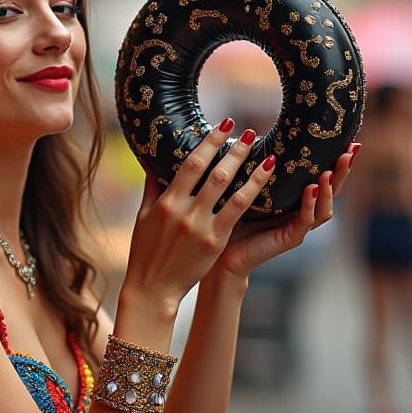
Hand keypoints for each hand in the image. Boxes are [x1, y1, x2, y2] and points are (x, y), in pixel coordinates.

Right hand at [123, 120, 277, 307]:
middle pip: (214, 173)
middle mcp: (184, 211)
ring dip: (250, 169)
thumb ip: (152, 187)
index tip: (224, 124)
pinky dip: (253, 193)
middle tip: (249, 132)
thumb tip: (151, 160)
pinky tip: (265, 181)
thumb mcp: (144, 216)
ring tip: (267, 154)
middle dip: (234, 150)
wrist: (153, 287)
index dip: (209, 142)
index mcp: (167, 201)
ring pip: (230, 190)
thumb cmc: (146, 251)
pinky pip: (237, 212)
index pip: (192, 164)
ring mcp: (201, 227)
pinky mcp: (215, 241)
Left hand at [212, 142, 358, 279]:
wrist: (222, 252)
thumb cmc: (233, 216)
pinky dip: (309, 205)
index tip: (349, 140)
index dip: (336, 161)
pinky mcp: (288, 239)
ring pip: (324, 208)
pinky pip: (304, 222)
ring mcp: (297, 227)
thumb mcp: (249, 186)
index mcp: (296, 199)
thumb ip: (259, 167)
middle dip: (342, 171)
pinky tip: (310, 189)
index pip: (322, 177)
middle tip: (351, 150)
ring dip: (328, 189)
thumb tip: (254, 132)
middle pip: (331, 191)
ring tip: (330, 171)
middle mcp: (302, 212)